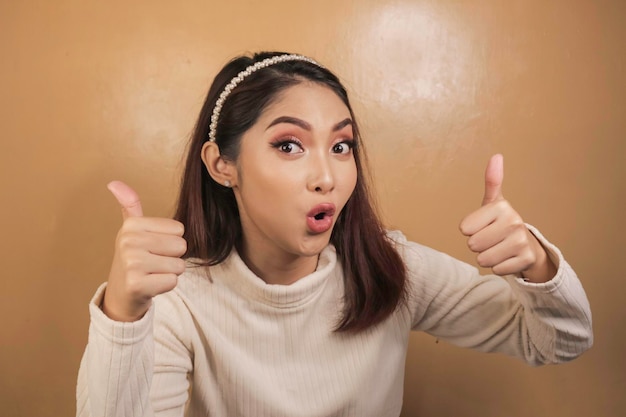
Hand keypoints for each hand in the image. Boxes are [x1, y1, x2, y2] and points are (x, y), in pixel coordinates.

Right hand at [102, 181, 186, 320]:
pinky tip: (150, 286)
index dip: (170, 242)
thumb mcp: (131, 231)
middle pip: (181, 246)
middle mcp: (129, 241)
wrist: (121, 295)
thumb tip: (114, 182)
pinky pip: (173, 281)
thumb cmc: (133, 260)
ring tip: (152, 274)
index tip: (151, 249)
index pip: (179, 229)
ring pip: (179, 265)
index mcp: (131, 225)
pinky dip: (165, 286)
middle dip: (172, 258)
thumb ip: (130, 206)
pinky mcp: (137, 284)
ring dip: (169, 273)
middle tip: (153, 264)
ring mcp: (132, 263)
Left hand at [459, 154, 555, 281]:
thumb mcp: (493, 202)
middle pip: (473, 245)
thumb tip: (496, 156)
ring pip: (483, 259)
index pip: (465, 228)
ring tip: (498, 248)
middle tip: (491, 239)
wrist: (528, 245)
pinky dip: (499, 267)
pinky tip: (507, 257)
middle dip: (478, 245)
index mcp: (501, 207)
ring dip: (487, 257)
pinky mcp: (525, 259)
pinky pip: (496, 269)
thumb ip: (492, 181)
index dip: (470, 230)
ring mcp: (521, 241)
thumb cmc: (502, 223)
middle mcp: (513, 222)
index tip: (483, 226)